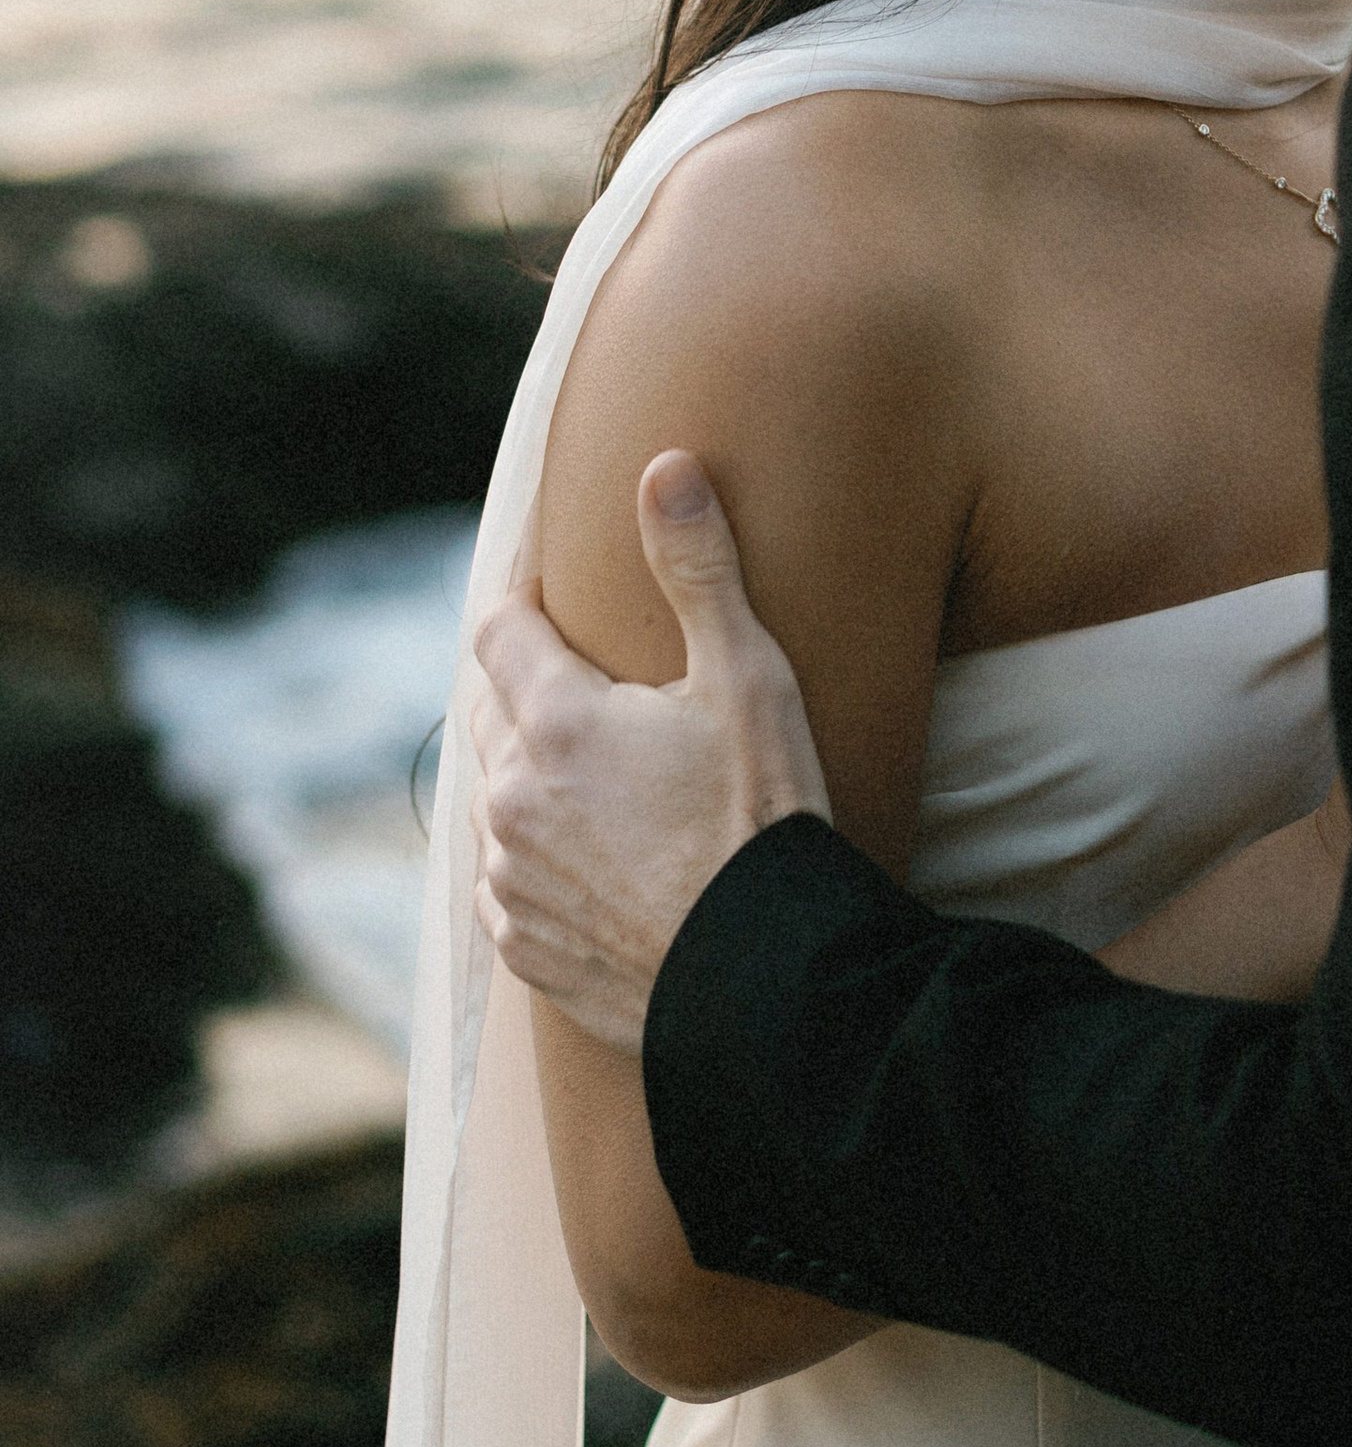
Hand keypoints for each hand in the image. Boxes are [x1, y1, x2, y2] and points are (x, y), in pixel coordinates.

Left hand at [473, 451, 831, 1054]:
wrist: (766, 979)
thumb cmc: (765, 818)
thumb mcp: (749, 679)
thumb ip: (697, 569)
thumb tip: (665, 466)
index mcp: (555, 722)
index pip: (498, 630)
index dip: (522, 601)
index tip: (549, 593)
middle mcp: (511, 798)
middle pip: (490, 710)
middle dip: (528, 685)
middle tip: (587, 678)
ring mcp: (509, 878)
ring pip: (496, 797)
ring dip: (533, 774)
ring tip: (600, 773)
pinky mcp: (522, 946)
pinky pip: (507, 880)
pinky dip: (538, 855)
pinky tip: (594, 855)